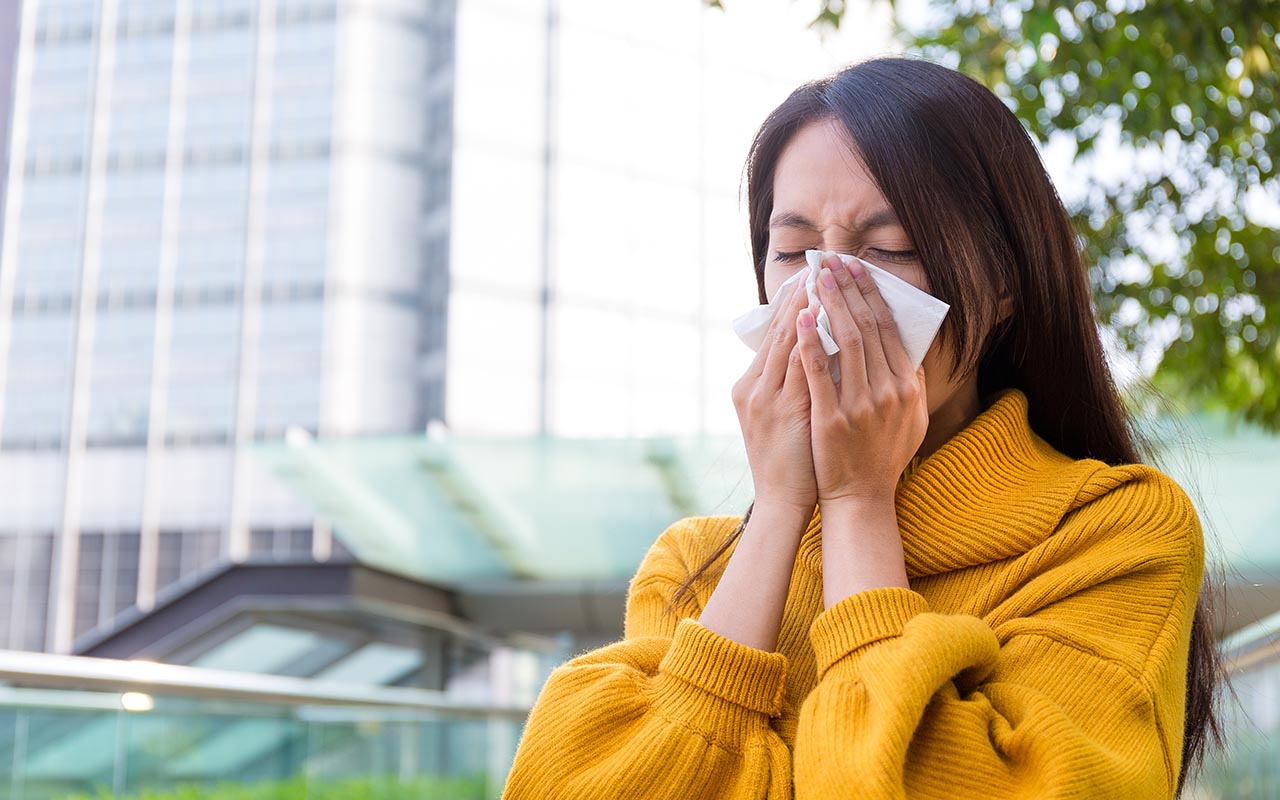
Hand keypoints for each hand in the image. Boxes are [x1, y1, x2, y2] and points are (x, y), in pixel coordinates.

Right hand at [731, 275, 818, 513]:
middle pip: (779, 331)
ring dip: (806, 308)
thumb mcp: (778, 417)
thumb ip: (788, 386)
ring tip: (822, 280)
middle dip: (800, 296)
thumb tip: (809, 353)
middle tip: (818, 265)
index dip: (791, 303)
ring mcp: (767, 399)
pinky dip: (811, 341)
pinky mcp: (785, 412)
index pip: (774, 335)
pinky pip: (801, 368)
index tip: (809, 276)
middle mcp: (754, 388)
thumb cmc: (788, 461)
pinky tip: (823, 320)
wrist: (780, 502)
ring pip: (787, 342)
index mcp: (750, 387)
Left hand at [794, 253, 928, 504]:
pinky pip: (818, 373)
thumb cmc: (883, 457)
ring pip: (844, 342)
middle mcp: (887, 391)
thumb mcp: (911, 418)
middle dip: (848, 289)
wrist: (861, 498)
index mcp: (905, 386)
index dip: (870, 294)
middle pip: (866, 327)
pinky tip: (800, 319)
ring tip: (816, 277)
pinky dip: (809, 343)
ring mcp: (859, 405)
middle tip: (832, 261)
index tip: (856, 268)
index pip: (887, 328)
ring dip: (830, 304)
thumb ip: (910, 383)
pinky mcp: (831, 418)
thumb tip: (906, 349)